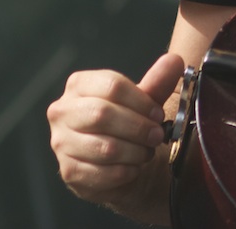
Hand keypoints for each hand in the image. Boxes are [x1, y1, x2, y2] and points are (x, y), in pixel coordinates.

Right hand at [47, 53, 183, 208]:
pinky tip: (134, 167)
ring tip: (147, 151)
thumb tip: (174, 61)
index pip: (111, 86)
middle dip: (138, 127)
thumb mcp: (145, 100)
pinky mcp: (68, 171)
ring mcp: (61, 142)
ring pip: (104, 147)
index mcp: (80, 85)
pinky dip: (126, 171)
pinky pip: (102, 173)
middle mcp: (63, 111)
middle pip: (102, 115)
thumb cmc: (129, 123)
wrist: (117, 161)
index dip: (141, 101)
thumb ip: (159, 82)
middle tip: (157, 135)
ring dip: (135, 152)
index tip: (158, 113)